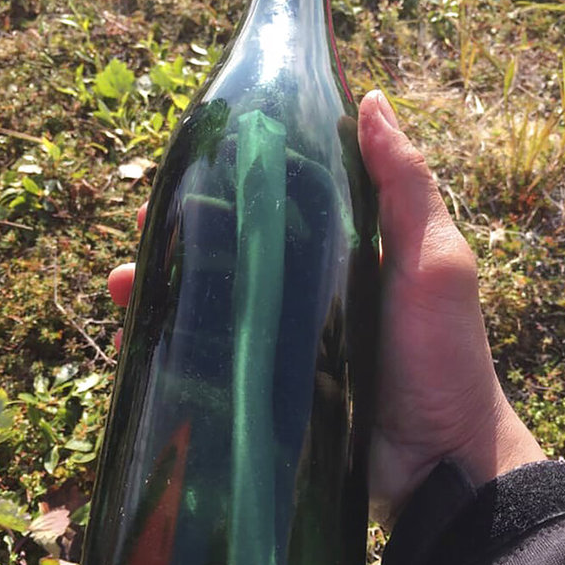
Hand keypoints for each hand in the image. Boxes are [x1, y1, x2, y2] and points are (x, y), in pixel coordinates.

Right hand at [108, 91, 544, 530]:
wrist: (439, 464)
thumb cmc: (442, 356)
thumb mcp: (434, 261)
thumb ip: (406, 186)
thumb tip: (371, 100)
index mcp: (346, 250)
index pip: (282, 201)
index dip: (236, 179)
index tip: (194, 162)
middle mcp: (310, 289)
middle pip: (235, 249)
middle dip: (185, 233)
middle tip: (143, 221)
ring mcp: (284, 340)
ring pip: (213, 301)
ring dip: (165, 285)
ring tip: (121, 279)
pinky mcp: (266, 387)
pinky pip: (210, 359)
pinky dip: (171, 344)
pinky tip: (135, 334)